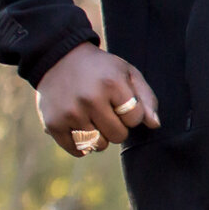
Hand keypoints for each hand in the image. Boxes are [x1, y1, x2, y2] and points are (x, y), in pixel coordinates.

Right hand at [36, 42, 160, 155]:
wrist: (59, 59)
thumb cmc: (100, 69)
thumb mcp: (127, 73)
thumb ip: (145, 98)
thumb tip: (154, 124)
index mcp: (112, 83)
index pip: (135, 119)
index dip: (132, 113)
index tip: (121, 101)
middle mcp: (90, 99)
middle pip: (118, 136)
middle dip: (117, 126)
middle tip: (107, 111)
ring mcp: (70, 113)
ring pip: (98, 145)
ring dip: (100, 136)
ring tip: (93, 118)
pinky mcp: (53, 124)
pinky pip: (78, 151)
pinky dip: (82, 145)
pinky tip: (80, 127)